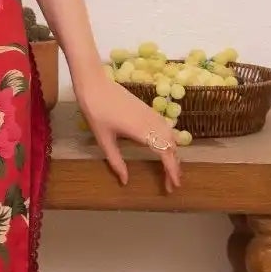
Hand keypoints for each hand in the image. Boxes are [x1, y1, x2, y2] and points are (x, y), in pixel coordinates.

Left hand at [75, 69, 182, 193]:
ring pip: (171, 137)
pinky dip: (169, 141)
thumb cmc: (97, 113)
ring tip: (170, 170)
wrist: (95, 85)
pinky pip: (166, 128)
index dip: (172, 171)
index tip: (174, 186)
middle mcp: (153, 123)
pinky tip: (164, 149)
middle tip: (171, 185)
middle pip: (172, 147)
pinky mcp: (149, 110)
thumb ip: (116, 162)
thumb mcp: (104, 140)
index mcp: (143, 132)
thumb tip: (125, 181)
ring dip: (173, 154)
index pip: (165, 154)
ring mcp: (152, 115)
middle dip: (175, 167)